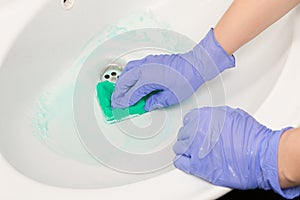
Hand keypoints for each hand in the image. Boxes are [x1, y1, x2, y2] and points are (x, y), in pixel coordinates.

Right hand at [111, 29, 234, 110]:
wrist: (195, 65)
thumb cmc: (187, 78)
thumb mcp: (171, 97)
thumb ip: (155, 102)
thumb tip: (147, 105)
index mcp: (148, 79)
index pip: (130, 93)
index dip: (124, 102)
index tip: (120, 107)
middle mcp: (145, 69)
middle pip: (124, 81)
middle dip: (118, 93)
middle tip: (115, 102)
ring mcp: (147, 63)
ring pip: (126, 72)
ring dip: (121, 82)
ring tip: (119, 92)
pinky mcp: (150, 60)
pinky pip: (133, 66)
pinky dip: (127, 74)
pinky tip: (128, 79)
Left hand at [173, 106, 298, 198]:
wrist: (260, 155)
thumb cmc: (251, 136)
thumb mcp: (232, 115)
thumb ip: (215, 116)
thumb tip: (209, 120)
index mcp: (204, 117)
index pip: (188, 119)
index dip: (192, 125)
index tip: (194, 130)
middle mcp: (196, 131)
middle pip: (183, 134)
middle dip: (189, 137)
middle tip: (196, 142)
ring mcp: (195, 148)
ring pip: (180, 147)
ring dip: (185, 149)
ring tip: (193, 152)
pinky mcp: (197, 166)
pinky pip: (180, 162)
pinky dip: (182, 161)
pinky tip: (187, 161)